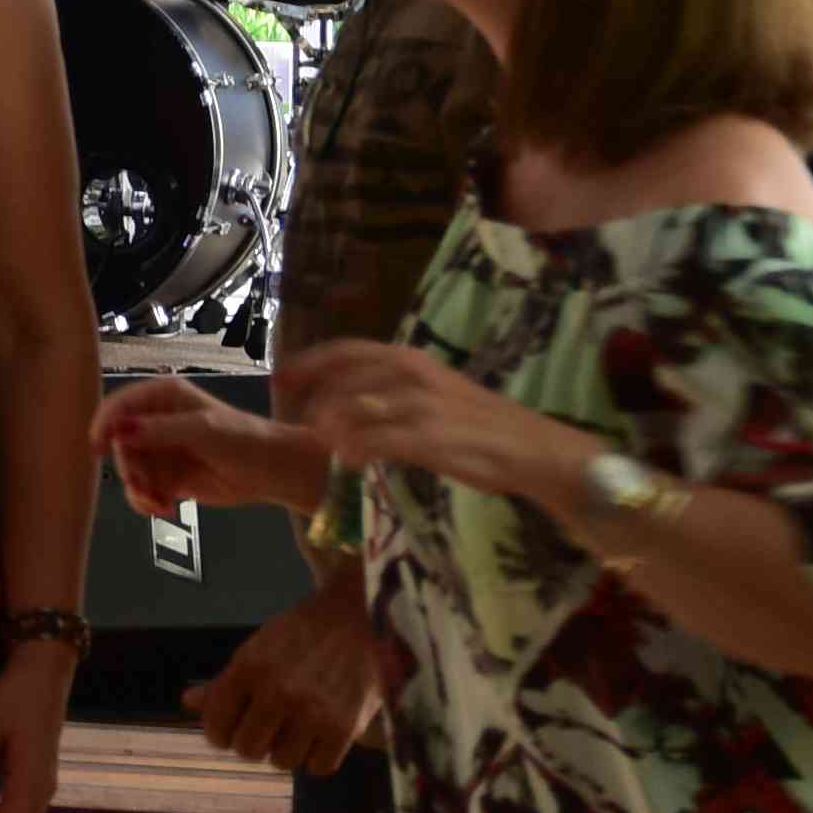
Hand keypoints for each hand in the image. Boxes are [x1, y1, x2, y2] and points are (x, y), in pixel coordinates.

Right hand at [90, 377, 313, 513]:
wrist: (271, 472)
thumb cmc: (242, 440)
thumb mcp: (202, 430)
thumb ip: (160, 431)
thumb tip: (119, 431)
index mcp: (163, 397)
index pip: (121, 405)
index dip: (104, 424)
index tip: (97, 448)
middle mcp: (157, 421)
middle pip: (120, 444)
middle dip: (130, 469)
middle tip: (144, 486)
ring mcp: (161, 450)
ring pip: (130, 471)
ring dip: (139, 490)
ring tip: (160, 503)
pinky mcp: (167, 477)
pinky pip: (142, 490)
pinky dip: (147, 502)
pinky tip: (165, 508)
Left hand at [184, 587, 383, 774]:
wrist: (365, 614)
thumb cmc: (305, 631)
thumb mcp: (259, 647)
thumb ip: (225, 680)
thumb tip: (188, 702)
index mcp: (250, 667)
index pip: (216, 726)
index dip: (221, 731)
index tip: (234, 726)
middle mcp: (278, 692)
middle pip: (247, 750)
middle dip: (254, 741)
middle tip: (269, 725)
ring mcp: (313, 712)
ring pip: (282, 762)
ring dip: (288, 748)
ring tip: (300, 724)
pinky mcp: (345, 727)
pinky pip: (318, 767)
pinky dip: (318, 755)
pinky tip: (322, 732)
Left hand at [278, 339, 592, 506]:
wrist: (531, 448)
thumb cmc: (479, 424)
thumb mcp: (432, 394)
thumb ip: (391, 393)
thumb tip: (345, 406)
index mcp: (411, 358)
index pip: (346, 350)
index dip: (308, 363)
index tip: (280, 378)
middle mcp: (413, 373)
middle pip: (342, 380)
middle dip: (313, 401)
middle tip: (299, 425)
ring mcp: (422, 404)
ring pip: (356, 408)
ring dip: (330, 427)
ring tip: (321, 444)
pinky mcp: (432, 437)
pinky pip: (380, 440)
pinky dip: (357, 449)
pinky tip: (347, 461)